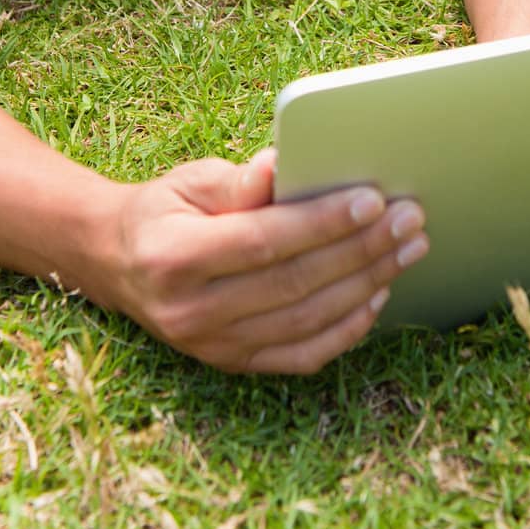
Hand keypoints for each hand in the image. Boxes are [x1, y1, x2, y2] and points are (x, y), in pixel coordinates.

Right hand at [107, 149, 427, 374]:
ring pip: (307, 321)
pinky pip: (302, 355)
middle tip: (410, 219)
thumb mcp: (191, 181)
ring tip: (408, 250)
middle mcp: (189, 311)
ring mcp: (212, 346)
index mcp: (173, 257)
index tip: (374, 200)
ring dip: (368, 284)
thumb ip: (240, 181)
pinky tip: (378, 293)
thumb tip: (280, 164)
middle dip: (362, 249)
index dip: (322, 222)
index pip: (263, 241)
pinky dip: (347, 328)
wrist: (118, 263)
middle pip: (294, 283)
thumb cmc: (165, 210)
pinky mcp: (232, 364)